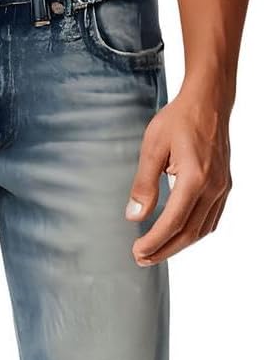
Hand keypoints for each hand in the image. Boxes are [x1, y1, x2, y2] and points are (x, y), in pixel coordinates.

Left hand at [125, 84, 232, 265]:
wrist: (209, 100)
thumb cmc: (180, 119)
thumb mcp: (153, 147)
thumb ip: (144, 185)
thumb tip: (134, 216)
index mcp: (195, 178)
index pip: (172, 222)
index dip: (153, 242)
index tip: (136, 251)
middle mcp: (212, 187)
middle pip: (187, 233)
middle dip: (163, 250)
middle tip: (141, 258)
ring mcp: (221, 188)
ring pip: (201, 230)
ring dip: (178, 246)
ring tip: (156, 251)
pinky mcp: (224, 186)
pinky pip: (211, 220)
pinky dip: (193, 233)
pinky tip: (178, 236)